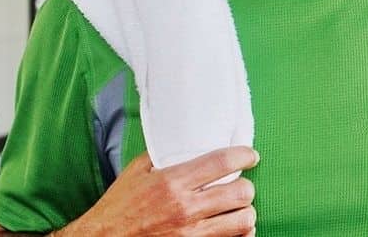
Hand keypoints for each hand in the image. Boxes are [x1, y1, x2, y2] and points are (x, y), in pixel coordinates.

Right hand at [64, 146, 259, 236]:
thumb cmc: (117, 208)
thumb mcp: (136, 173)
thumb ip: (162, 155)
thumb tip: (185, 139)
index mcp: (172, 183)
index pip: (222, 162)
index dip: (244, 154)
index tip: (250, 155)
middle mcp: (185, 209)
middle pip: (241, 192)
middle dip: (245, 186)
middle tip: (239, 184)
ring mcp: (191, 235)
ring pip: (243, 221)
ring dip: (245, 212)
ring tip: (237, 208)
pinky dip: (240, 235)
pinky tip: (233, 228)